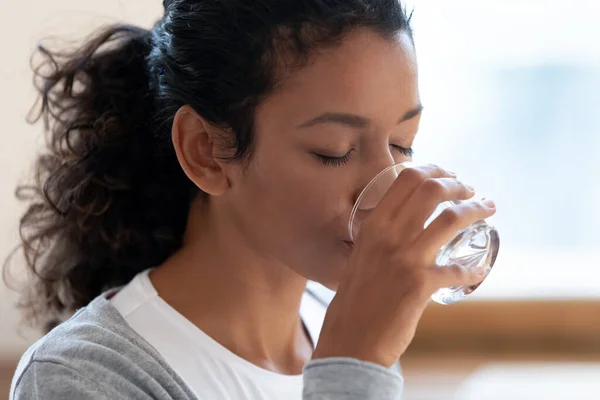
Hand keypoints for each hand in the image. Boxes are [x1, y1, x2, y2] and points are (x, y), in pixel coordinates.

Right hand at [313, 164, 495, 367]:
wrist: (350, 341)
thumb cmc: (354, 303)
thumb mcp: (360, 259)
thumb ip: (380, 241)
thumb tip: (403, 229)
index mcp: (372, 226)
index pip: (405, 180)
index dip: (433, 170)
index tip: (449, 174)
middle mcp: (388, 236)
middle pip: (431, 190)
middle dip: (458, 185)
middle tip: (471, 190)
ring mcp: (405, 259)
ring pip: (451, 219)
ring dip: (476, 210)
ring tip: (488, 209)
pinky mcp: (420, 285)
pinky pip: (457, 270)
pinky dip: (472, 270)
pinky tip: (478, 272)